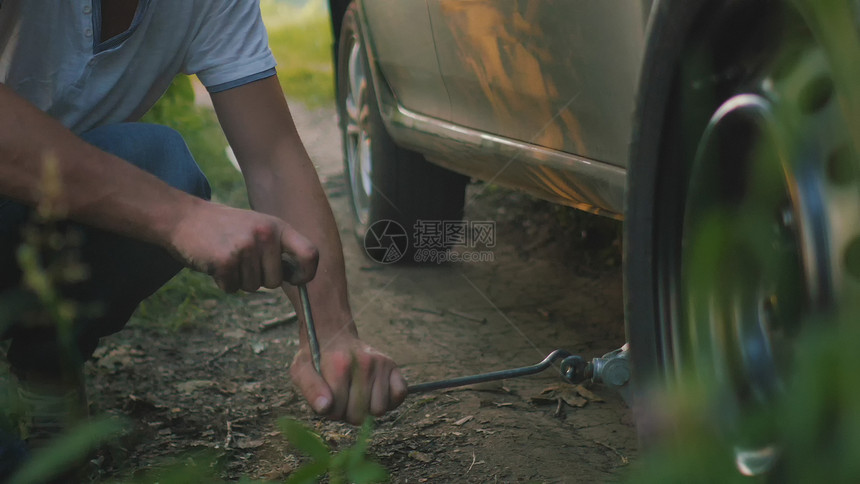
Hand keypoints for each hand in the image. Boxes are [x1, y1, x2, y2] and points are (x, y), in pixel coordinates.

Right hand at [169, 200, 318, 290]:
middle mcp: (265, 235)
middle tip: (242, 259)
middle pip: (275, 281)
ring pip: (253, 287)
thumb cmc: (226, 228)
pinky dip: (224, 282)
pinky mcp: (226, 261)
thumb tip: (300, 278)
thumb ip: (279, 248)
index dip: (306, 274)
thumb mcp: (259, 227)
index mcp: (278, 226)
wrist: (184, 218)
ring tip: (228, 256)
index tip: (295, 280)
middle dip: (259, 279)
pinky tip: (215, 263)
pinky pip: (233, 288)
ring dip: (239, 279)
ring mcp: (246, 247)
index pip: (310, 254)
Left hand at [290, 335, 406, 423]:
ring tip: (356, 395)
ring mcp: (381, 363)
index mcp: (339, 364)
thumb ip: (310, 389)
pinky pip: (399, 395)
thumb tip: (325, 408)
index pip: (337, 410)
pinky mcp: (393, 366)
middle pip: (359, 415)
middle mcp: (364, 362)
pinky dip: (389, 401)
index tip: (326, 398)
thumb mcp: (301, 370)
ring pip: (379, 410)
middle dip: (347, 413)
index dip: (329, 410)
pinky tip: (375, 394)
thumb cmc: (316, 359)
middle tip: (342, 397)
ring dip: (367, 409)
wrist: (333, 336)